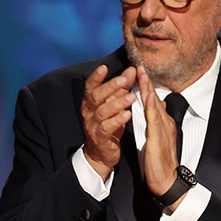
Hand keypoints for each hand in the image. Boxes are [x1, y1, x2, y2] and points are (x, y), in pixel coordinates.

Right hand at [80, 64, 135, 179]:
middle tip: (125, 80)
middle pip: (96, 97)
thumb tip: (132, 70)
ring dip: (117, 103)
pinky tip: (128, 114)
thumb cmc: (109, 124)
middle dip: (110, 87)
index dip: (95, 77)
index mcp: (90, 102)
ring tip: (131, 97)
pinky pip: (107, 128)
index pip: (90, 87)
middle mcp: (88, 112)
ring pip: (102, 112)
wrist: (102, 153)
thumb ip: (122, 87)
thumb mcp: (115, 104)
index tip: (104, 67)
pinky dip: (117, 120)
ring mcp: (92, 126)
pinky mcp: (100, 138)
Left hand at [136, 66, 180, 197]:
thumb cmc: (159, 162)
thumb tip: (150, 112)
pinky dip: (151, 107)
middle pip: (154, 98)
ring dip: (148, 88)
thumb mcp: (154, 139)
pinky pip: (154, 120)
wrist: (167, 181)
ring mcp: (163, 130)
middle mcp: (165, 123)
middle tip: (140, 65)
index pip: (153, 101)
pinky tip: (148, 96)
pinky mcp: (159, 139)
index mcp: (162, 123)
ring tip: (142, 73)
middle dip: (147, 81)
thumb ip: (153, 124)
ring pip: (154, 105)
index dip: (146, 86)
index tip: (139, 72)